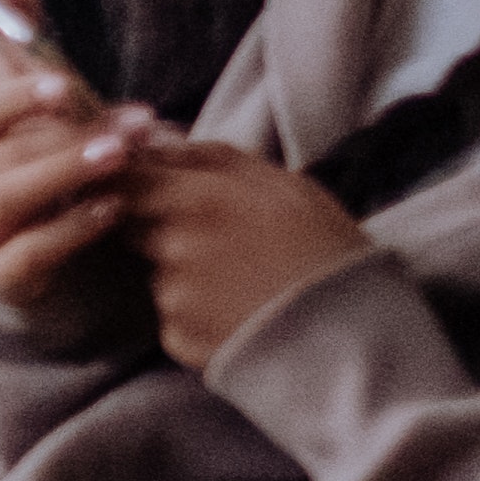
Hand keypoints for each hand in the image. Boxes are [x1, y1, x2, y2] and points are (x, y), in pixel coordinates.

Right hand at [0, 0, 154, 354]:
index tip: (69, 83)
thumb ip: (20, 51)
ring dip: (72, 172)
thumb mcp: (32, 116)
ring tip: (124, 157)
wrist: (38, 269)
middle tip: (134, 124)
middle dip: (72, 135)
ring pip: (12, 197)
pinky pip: (32, 252)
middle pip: (4, 154)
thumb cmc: (38, 177)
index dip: (22, 95)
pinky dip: (74, 228)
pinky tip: (115, 208)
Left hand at [123, 140, 376, 368]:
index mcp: (200, 199)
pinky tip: (238, 313)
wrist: (353, 335)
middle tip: (218, 239)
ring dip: (182, 272)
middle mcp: (175, 247)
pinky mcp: (177, 338)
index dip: (132, 181)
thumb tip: (160, 142)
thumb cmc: (327, 249)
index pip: (126, 178)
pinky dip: (195, 313)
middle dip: (158, 226)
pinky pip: (171, 315)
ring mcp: (172, 296)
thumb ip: (214, 158)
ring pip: (157, 271)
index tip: (149, 185)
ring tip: (241, 281)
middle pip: (132, 225)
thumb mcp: (285, 183)